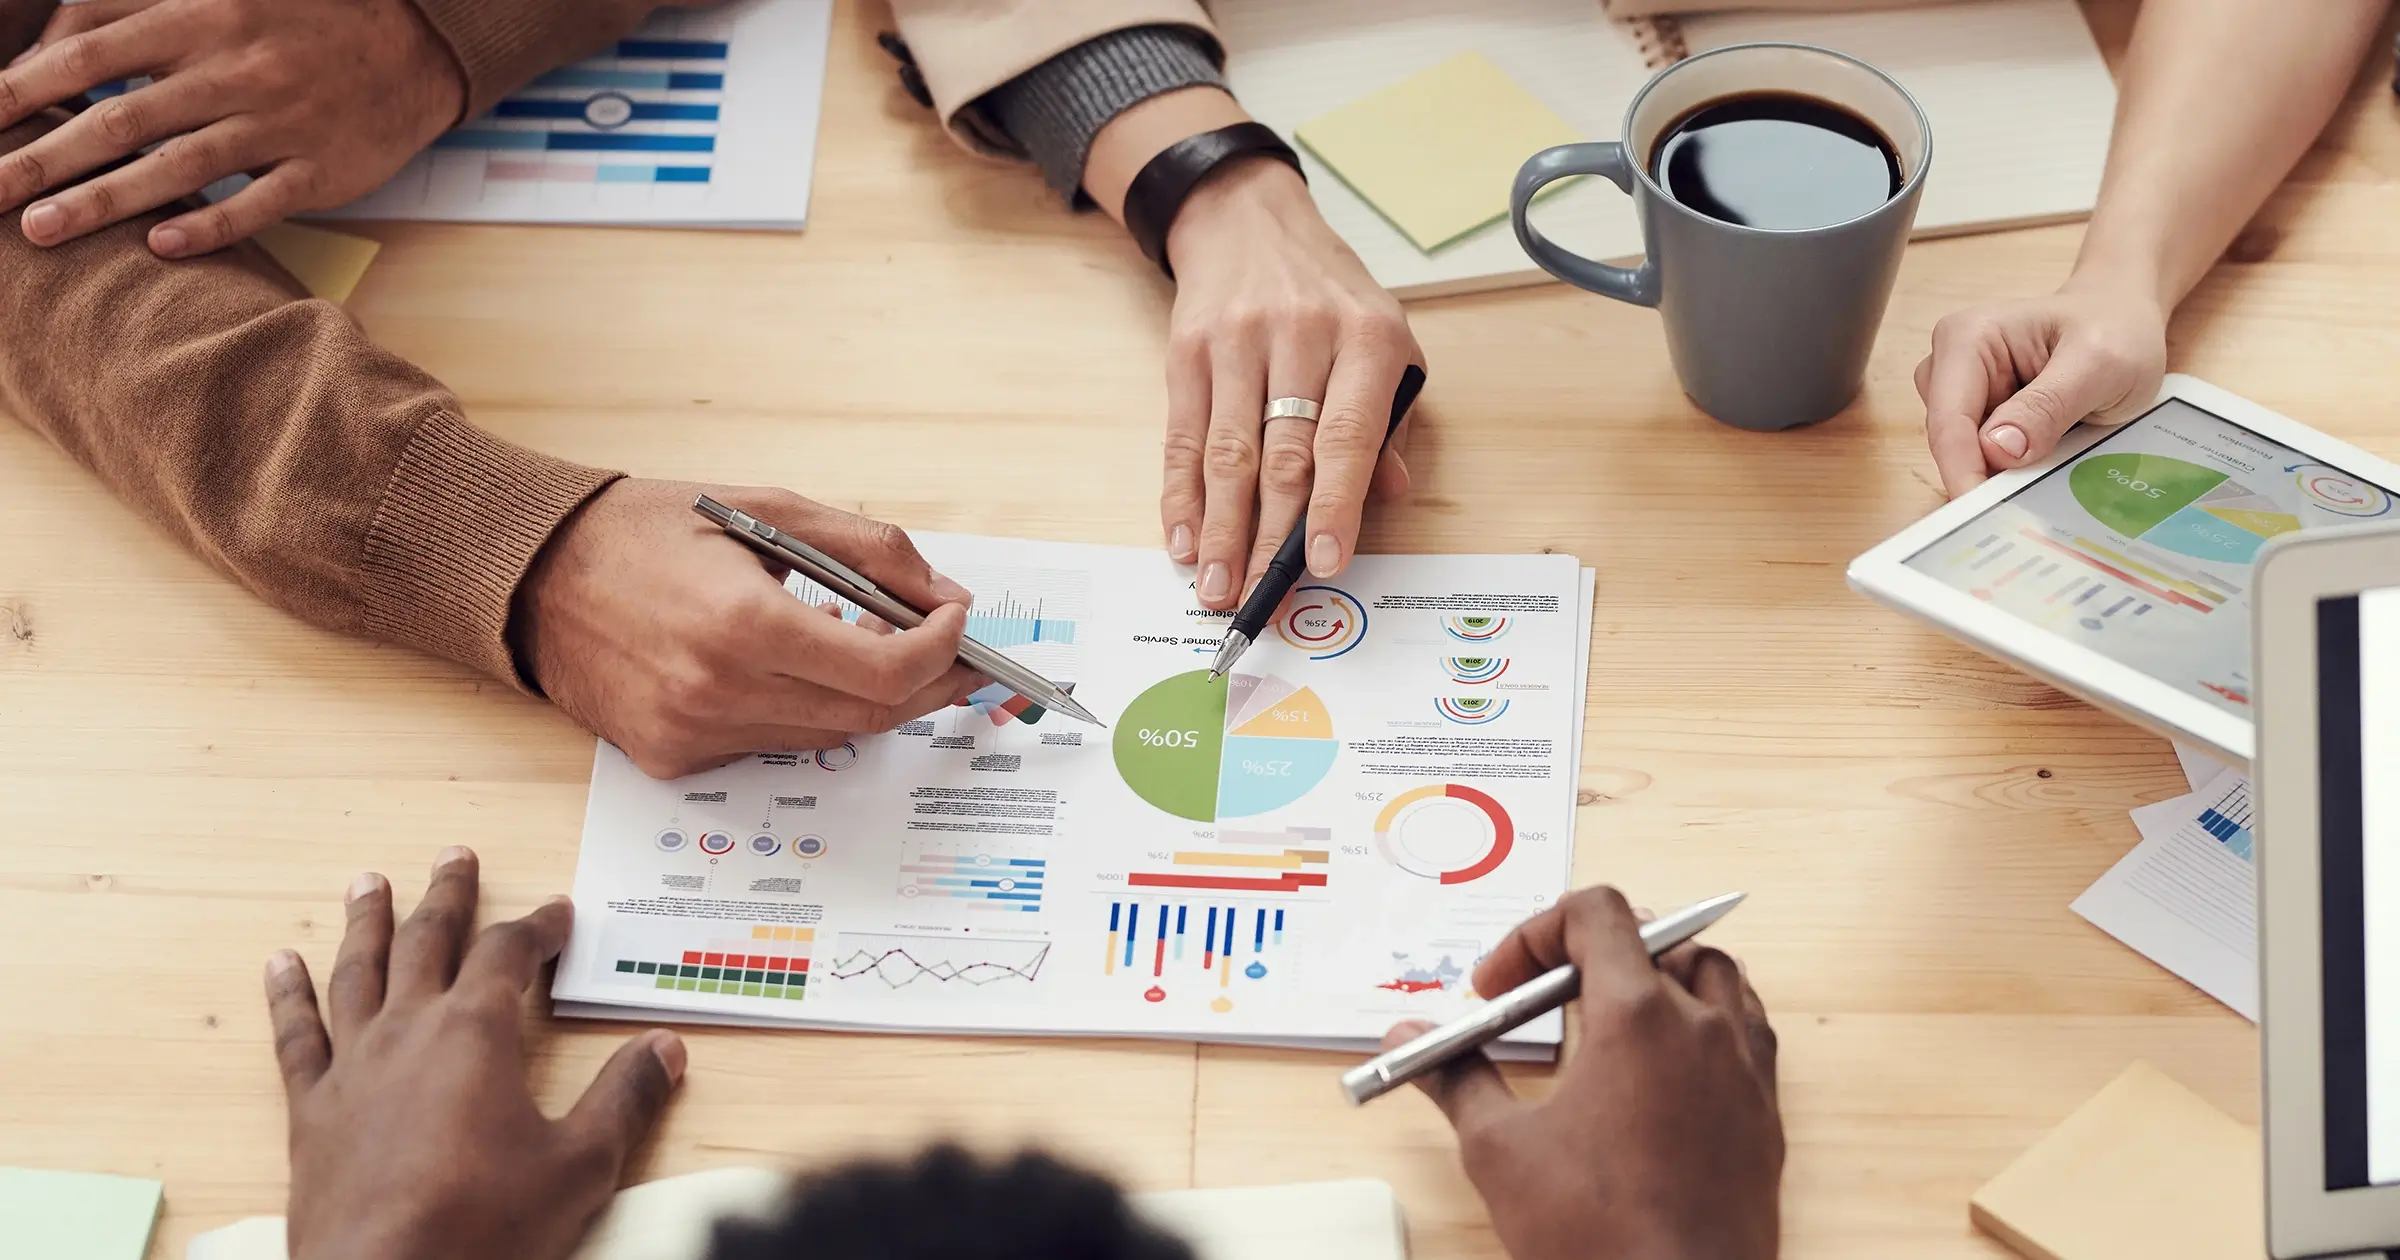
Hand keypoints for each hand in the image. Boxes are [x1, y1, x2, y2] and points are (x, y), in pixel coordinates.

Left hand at [0, 0, 462, 255]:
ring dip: (104, 201)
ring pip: (177, 167)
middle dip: (41, 159)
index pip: (88, 52)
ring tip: (39, 231)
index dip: (22, 88)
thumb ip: (130, 6)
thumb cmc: (297, 18)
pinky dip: (208, 226)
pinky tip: (161, 247)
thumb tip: (46, 46)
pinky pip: (257, 205)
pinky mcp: (321, 171)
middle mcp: (234, 70)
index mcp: (200, 16)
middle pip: (118, 118)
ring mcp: (279, 124)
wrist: (415, 44)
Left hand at [267, 848, 685, 1259]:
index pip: (511, 954)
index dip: (538, 927)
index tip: (558, 913)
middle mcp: (409, 1032)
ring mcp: (352, 1067)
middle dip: (448, 897)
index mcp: (477, 1033)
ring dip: (366, 923)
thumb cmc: (483, 1227)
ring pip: (358, 972)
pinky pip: (297, 1036)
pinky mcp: (312, 1110)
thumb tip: (665, 1050)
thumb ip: (624, 1100)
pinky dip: (289, 997)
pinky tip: (279, 966)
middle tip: (455, 857)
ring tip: (367, 883)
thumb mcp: (579, 1166)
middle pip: (429, 942)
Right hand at [512, 478, 983, 778]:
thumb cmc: (648, 530)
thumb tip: (943, 596)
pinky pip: (772, 746)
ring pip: (827, 736)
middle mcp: (717, 692)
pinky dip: (804, 710)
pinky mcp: (673, 759)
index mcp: (743, 624)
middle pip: (870, 715)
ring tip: (875, 645)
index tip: (957, 622)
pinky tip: (796, 668)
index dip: (941, 652)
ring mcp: (693, 736)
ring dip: (868, 696)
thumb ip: (869, 551)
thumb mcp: (768, 508)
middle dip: (927, 682)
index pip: (885, 672)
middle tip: (952, 650)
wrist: (533, 574)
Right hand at [1161, 157, 1420, 608]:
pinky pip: (1183, 437)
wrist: (1250, 223)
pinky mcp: (1187, 352)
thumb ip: (1390, 423)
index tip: (1326, 563)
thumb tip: (1387, 497)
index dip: (1336, 505)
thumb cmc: (1330, 297)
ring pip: (1227, 453)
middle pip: (1282, 455)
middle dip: (1268, 537)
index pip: (1348, 436)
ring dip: (1220, 529)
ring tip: (1216, 586)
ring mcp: (1237, 341)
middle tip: (1259, 597)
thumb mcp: (1387, 342)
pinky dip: (1181, 495)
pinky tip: (1183, 538)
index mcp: (1366, 338)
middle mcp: (1301, 336)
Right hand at [1388, 887, 1782, 1259]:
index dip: (1535, 934)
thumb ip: (1455, 1077)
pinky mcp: (1765, 1112)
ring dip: (1658, 975)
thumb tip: (1409, 1039)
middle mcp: (1702, 1027)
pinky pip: (1747, 1029)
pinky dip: (1705, 1021)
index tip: (1500, 986)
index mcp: (1638, 1016)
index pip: (1595, 914)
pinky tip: (1666, 1064)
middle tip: (1542, 1000)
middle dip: (1588, 953)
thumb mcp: (1501, 1150)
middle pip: (1653, 937)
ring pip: (1713, 974)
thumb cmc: (1601, 1235)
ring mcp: (1744, 1068)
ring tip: (1610, 1016)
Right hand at [1917, 279, 2167, 496]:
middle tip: (2034, 499)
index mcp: (1967, 339)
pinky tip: (2050, 456)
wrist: (2124, 318)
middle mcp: (1951, 364)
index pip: (1949, 421)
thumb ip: (2048, 406)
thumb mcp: (2099, 365)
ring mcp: (1962, 391)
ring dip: (2004, 470)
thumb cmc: (2116, 329)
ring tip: (2059, 457)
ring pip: (1964, 454)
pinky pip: (1984, 454)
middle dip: (1986, 473)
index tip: (1981, 516)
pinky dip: (2013, 466)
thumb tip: (1997, 449)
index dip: (1963, 472)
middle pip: (1950, 442)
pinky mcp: (1978, 413)